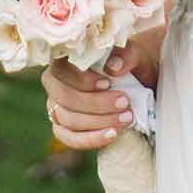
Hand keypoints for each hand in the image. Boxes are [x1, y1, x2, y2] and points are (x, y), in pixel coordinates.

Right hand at [43, 26, 164, 149]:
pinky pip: (70, 138)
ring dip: (98, 122)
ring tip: (125, 119)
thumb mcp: (135, 54)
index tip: (107, 83)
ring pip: (67, 119)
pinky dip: (91, 139)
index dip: (80, 79)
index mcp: (65, 59)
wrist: (138, 82)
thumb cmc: (129, 64)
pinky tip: (111, 134)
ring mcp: (56, 107)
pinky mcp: (63, 128)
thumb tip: (113, 67)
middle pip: (64, 97)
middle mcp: (55, 83)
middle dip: (95, 104)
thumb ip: (126, 55)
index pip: (60, 68)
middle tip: (124, 103)